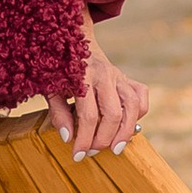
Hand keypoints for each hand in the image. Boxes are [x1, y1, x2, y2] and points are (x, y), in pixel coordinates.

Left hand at [45, 33, 149, 159]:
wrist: (73, 37)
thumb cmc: (58, 66)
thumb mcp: (50, 87)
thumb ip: (59, 112)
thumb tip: (68, 138)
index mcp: (83, 76)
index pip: (88, 116)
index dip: (84, 139)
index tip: (77, 155)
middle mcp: (105, 75)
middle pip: (113, 114)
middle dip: (104, 139)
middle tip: (92, 152)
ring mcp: (119, 75)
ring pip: (133, 107)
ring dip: (126, 132)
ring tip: (115, 148)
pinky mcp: (126, 77)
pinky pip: (141, 96)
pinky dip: (139, 112)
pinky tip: (127, 124)